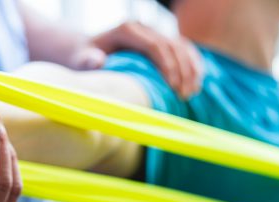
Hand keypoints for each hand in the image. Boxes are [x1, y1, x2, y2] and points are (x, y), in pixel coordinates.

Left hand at [71, 22, 203, 98]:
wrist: (87, 50)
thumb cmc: (83, 59)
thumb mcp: (81, 60)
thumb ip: (88, 61)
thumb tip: (98, 61)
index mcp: (127, 29)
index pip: (155, 45)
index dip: (168, 66)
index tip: (173, 88)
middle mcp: (143, 27)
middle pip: (172, 46)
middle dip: (182, 71)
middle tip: (184, 96)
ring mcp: (153, 32)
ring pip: (181, 46)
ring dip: (190, 69)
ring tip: (191, 93)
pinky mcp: (160, 40)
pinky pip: (183, 49)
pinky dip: (193, 64)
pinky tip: (197, 82)